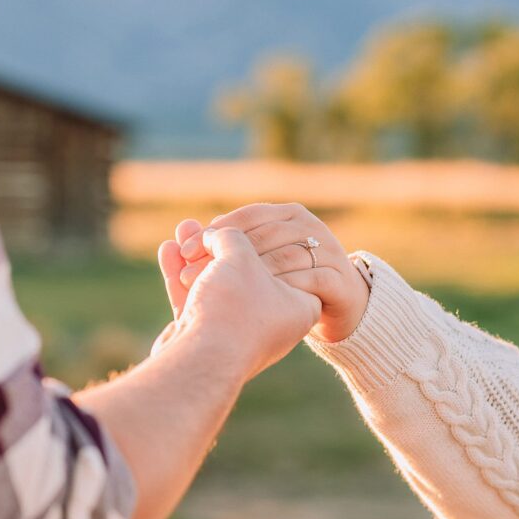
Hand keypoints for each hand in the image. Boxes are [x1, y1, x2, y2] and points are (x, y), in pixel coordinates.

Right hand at [157, 225, 320, 377]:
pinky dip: (181, 275)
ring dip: (197, 256)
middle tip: (208, 228)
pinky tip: (168, 249)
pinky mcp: (206, 340)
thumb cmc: (234, 307)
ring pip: (217, 284)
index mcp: (300, 307)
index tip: (243, 227)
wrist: (200, 361)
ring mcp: (237, 333)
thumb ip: (231, 236)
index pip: (287, 262)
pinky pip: (195, 300)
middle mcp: (273, 323)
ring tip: (184, 229)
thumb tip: (214, 233)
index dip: (263, 238)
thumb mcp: (240, 256)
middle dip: (222, 246)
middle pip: (248, 272)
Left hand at [176, 204, 369, 342]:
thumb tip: (179, 234)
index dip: (217, 230)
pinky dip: (283, 290)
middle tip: (195, 275)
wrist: (339, 304)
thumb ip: (224, 247)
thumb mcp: (256, 260)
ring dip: (250, 275)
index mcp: (288, 213)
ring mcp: (329, 250)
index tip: (186, 251)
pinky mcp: (339, 279)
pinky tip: (258, 304)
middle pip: (264, 235)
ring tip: (221, 293)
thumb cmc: (288, 279)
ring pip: (285, 256)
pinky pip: (309, 280)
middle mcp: (310, 226)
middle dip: (227, 255)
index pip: (249, 215)